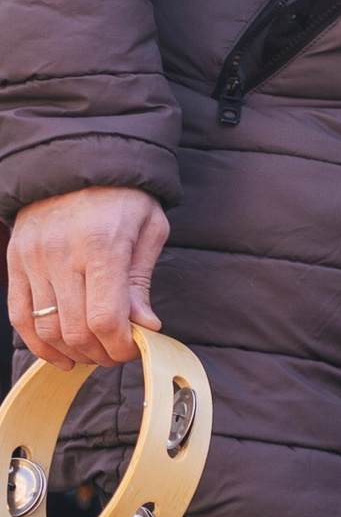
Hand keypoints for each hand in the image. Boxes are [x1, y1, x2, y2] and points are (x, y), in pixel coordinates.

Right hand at [7, 187, 169, 369]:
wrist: (76, 161)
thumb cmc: (122, 195)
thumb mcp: (148, 228)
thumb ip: (141, 280)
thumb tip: (144, 327)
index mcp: (101, 245)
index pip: (104, 318)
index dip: (120, 345)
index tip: (134, 348)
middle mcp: (61, 254)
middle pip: (75, 330)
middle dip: (100, 353)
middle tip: (117, 353)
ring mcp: (33, 259)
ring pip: (47, 328)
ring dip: (73, 352)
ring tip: (95, 352)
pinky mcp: (16, 261)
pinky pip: (19, 316)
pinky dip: (39, 344)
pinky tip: (61, 355)